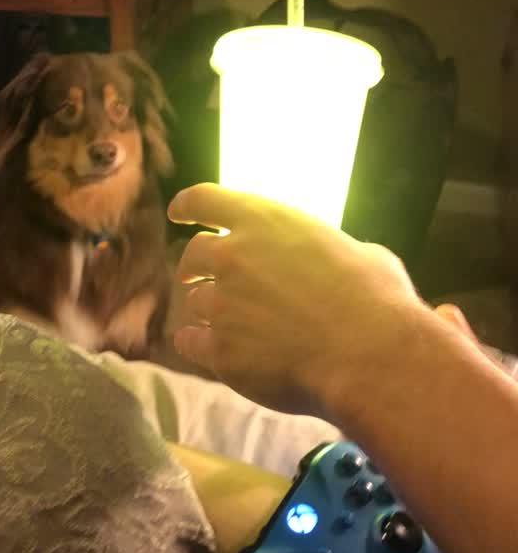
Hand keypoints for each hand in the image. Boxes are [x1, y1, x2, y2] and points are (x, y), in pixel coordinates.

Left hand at [168, 184, 423, 417]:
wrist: (367, 353)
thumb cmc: (374, 296)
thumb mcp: (358, 251)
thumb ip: (329, 250)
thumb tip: (342, 260)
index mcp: (264, 221)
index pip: (205, 199)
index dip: (188, 205)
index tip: (179, 211)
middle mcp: (233, 256)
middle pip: (193, 255)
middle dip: (196, 266)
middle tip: (202, 277)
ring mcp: (222, 305)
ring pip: (193, 302)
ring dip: (205, 309)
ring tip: (222, 322)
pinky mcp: (220, 350)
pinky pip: (190, 343)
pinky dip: (196, 344)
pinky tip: (206, 350)